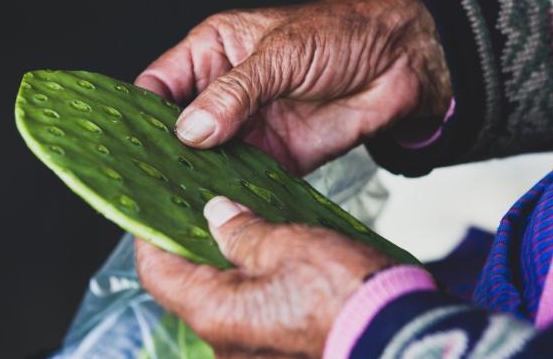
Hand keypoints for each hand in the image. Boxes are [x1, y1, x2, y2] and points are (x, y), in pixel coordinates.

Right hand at [135, 0, 449, 174]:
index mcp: (214, 52)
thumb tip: (190, 130)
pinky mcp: (278, 156)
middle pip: (180, 130)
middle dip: (166, 154)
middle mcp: (226, 93)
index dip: (140, 113)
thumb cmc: (342, 35)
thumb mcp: (281, 54)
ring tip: (177, 202)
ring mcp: (250, 127)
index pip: (159, 85)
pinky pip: (245, 179)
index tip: (126, 143)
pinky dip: (233, 194)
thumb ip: (234, 93)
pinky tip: (219, 208)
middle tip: (148, 182)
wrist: (400, 64)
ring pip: (209, 159)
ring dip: (196, 180)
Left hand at [135, 196, 392, 357]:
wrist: (400, 339)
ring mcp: (252, 352)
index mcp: (217, 314)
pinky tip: (274, 258)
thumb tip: (217, 216)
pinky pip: (252, 314)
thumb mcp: (288, 246)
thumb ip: (243, 231)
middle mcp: (226, 343)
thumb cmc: (348, 297)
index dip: (151, 236)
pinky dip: (254, 285)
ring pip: (225, 300)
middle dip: (197, 246)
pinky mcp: (277, 352)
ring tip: (247, 227)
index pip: (158, 273)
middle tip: (210, 209)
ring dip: (230, 264)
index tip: (156, 208)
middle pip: (191, 287)